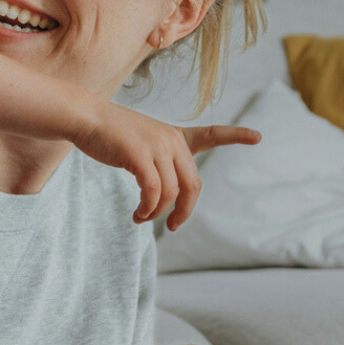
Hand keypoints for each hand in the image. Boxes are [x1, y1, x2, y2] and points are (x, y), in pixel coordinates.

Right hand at [74, 100, 260, 229]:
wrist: (86, 117)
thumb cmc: (109, 134)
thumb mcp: (141, 145)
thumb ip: (158, 166)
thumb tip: (162, 200)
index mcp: (174, 136)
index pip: (210, 134)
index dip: (235, 136)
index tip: (257, 136)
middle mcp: (170, 140)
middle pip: (192, 185)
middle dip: (184, 211)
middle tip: (173, 227)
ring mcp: (156, 146)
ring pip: (170, 193)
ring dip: (157, 213)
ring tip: (141, 217)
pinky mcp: (139, 155)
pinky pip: (152, 192)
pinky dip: (148, 209)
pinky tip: (138, 214)